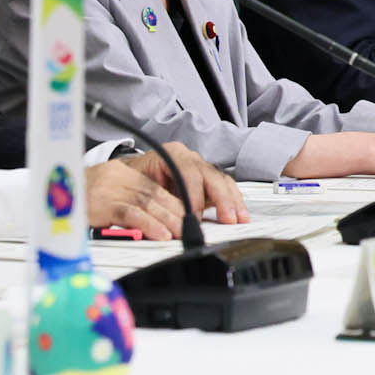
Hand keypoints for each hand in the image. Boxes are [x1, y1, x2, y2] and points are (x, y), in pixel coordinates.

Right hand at [84, 158, 187, 238]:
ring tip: (181, 233)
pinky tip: (161, 234)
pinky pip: (131, 214)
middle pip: (154, 193)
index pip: (154, 185)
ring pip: (146, 202)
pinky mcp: (100, 203)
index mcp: (120, 172)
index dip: (174, 201)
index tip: (188, 215)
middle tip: (190, 228)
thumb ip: (128, 201)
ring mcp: (108, 188)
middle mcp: (116, 176)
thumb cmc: (77, 200)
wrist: (47, 196)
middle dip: (175, 212)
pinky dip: (149, 224)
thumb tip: (158, 218)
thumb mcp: (105, 194)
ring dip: (168, 219)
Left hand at [126, 140, 248, 223]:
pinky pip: (226, 187)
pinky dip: (233, 201)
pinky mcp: (208, 181)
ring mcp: (201, 168)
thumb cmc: (136, 181)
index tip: (195, 216)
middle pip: (211, 175)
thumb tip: (167, 220)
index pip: (188, 173)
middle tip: (228, 219)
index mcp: (171, 154)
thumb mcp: (139, 187)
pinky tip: (239, 213)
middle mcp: (189, 158)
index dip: (194, 195)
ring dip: (233, 201)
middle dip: (222, 198)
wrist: (134, 176)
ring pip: (222, 180)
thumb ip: (153, 200)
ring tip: (240, 218)